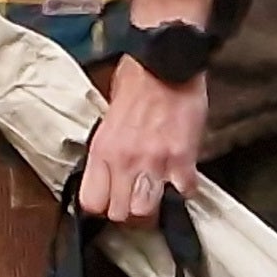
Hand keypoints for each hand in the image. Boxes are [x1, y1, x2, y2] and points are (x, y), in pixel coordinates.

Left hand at [80, 53, 208, 223]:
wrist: (165, 62)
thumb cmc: (137, 83)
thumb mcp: (108, 118)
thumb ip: (108, 149)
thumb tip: (110, 172)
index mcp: (102, 150)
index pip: (91, 202)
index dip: (103, 207)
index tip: (113, 202)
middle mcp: (123, 160)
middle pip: (120, 214)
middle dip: (130, 212)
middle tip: (138, 200)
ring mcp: (153, 161)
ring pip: (147, 211)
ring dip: (155, 207)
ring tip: (159, 195)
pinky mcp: (182, 158)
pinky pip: (184, 192)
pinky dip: (185, 190)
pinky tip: (183, 178)